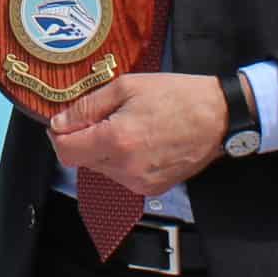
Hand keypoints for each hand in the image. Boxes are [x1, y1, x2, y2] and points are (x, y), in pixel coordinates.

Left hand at [49, 74, 227, 194]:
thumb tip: (58, 123)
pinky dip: (122, 160)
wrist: (219, 117)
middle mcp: (125, 169)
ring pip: (101, 169)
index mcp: (116, 141)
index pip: (65, 151)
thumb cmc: (176, 95)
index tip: (65, 121)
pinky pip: (122, 176)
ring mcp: (140, 183)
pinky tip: (141, 140)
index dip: (59, 135)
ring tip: (128, 125)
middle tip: (104, 115)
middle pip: (82, 160)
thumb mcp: (126, 87)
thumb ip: (86, 107)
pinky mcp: (153, 189)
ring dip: (103, 149)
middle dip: (84, 139)